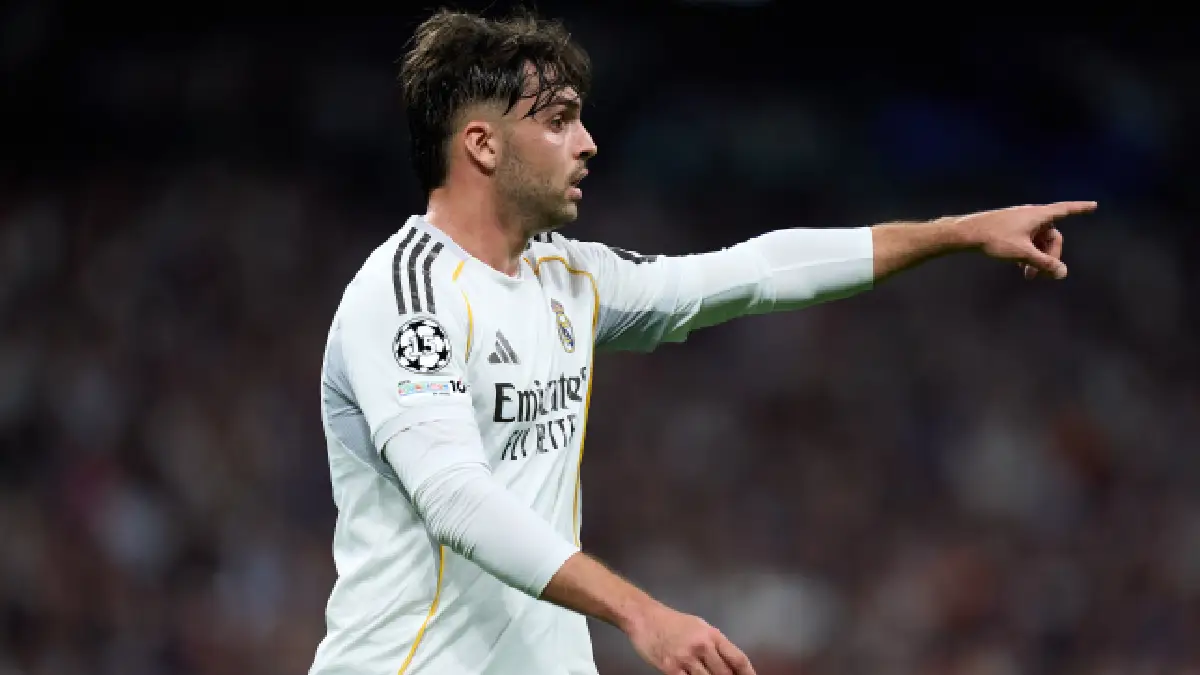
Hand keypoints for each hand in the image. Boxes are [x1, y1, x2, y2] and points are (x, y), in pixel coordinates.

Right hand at [624, 603, 755, 674]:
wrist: (644, 618)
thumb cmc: (672, 622)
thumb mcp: (699, 626)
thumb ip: (714, 644)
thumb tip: (729, 663)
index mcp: (712, 635)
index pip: (738, 659)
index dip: (748, 674)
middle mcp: (702, 646)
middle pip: (725, 674)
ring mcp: (686, 658)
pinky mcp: (671, 668)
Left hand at [951, 201, 1095, 279]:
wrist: (967, 233)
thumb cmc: (995, 239)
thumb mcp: (1022, 253)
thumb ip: (1044, 263)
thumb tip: (1062, 273)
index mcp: (1038, 215)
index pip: (1065, 209)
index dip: (1080, 208)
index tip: (1094, 205)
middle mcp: (1031, 215)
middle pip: (1051, 236)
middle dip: (1049, 256)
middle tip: (1040, 275)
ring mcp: (1020, 221)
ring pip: (1038, 240)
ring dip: (1037, 257)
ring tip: (1028, 275)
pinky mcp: (1010, 227)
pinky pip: (1027, 240)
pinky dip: (1027, 252)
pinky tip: (1019, 266)